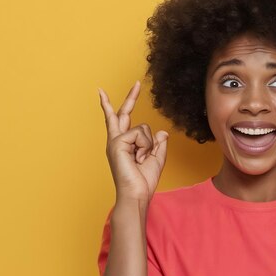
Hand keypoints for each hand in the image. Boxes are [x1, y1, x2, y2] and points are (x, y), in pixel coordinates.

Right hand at [98, 80, 168, 203]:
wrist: (137, 193)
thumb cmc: (144, 180)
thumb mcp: (157, 159)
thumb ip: (159, 144)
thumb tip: (162, 131)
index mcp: (124, 143)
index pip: (123, 119)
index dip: (124, 104)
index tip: (114, 92)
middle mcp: (117, 140)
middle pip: (123, 113)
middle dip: (131, 96)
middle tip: (137, 82)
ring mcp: (115, 141)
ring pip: (143, 128)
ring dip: (149, 146)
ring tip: (141, 160)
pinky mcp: (117, 143)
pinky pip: (140, 134)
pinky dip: (145, 147)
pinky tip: (138, 159)